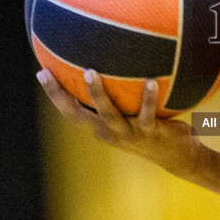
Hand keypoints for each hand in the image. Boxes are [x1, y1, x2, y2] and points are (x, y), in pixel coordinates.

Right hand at [37, 69, 203, 177]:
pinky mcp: (150, 133)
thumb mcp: (134, 113)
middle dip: (60, 95)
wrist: (178, 157)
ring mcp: (129, 133)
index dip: (54, 94)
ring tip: (90, 72)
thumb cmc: (153, 128)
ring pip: (108, 114)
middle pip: (77, 116)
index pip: (71, 111)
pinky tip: (151, 80)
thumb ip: (124, 94)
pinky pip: (147, 113)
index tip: (41, 72)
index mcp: (102, 128)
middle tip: (48, 73)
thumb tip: (118, 62)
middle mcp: (110, 132)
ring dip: (97, 94)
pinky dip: (149, 97)